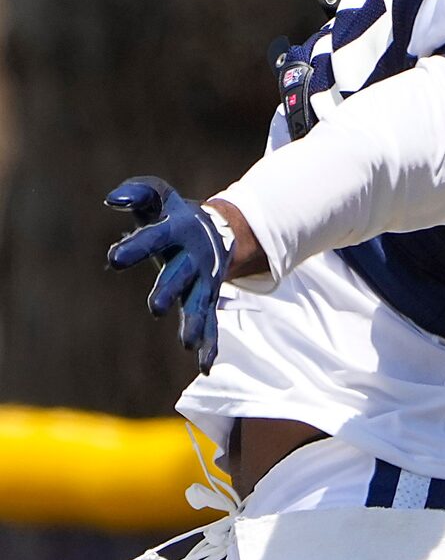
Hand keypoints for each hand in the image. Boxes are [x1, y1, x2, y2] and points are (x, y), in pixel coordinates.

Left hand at [106, 176, 232, 373]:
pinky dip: (211, 343)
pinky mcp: (206, 300)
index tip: (113, 259)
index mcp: (177, 231)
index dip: (135, 246)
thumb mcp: (158, 199)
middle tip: (155, 307)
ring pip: (199, 303)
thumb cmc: (173, 216)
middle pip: (180, 275)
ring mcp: (203, 282)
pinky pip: (211, 324)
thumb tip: (113, 199)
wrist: (217, 231)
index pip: (154, 237)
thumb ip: (137, 193)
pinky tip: (205, 365)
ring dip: (194, 322)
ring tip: (187, 343)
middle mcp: (192, 258)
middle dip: (169, 290)